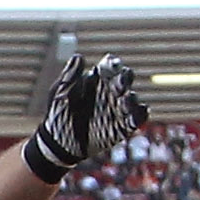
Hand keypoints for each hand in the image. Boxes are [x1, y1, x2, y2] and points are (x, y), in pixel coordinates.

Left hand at [28, 53, 151, 176]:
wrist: (59, 142)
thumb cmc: (58, 113)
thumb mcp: (60, 93)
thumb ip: (70, 76)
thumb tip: (79, 57)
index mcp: (97, 79)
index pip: (110, 66)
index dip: (113, 64)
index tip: (112, 65)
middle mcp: (110, 91)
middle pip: (125, 79)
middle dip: (125, 78)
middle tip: (119, 84)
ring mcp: (118, 108)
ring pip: (133, 98)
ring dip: (132, 98)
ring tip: (125, 100)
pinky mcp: (123, 126)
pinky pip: (138, 118)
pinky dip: (141, 115)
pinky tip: (135, 115)